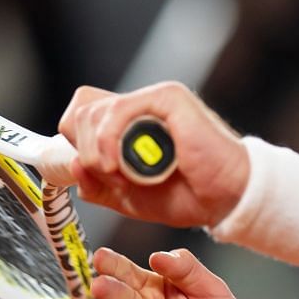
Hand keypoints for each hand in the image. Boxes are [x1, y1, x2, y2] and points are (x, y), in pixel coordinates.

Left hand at [57, 82, 249, 227]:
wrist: (226, 199)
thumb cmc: (189, 196)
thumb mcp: (129, 198)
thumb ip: (97, 185)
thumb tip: (72, 165)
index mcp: (129, 125)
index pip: (81, 115)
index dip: (75, 144)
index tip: (90, 171)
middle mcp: (139, 107)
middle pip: (81, 112)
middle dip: (83, 152)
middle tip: (112, 178)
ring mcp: (152, 100)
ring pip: (93, 112)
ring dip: (97, 152)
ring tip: (124, 176)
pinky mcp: (167, 98)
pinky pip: (118, 110)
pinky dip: (108, 140)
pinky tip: (119, 163)